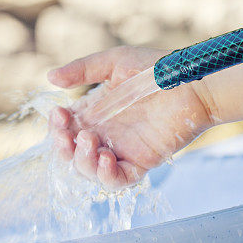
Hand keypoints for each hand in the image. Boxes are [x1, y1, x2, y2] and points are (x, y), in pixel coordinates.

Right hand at [47, 46, 215, 189]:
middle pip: (71, 154)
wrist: (192, 81)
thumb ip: (83, 70)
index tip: (59, 114)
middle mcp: (105, 134)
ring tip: (91, 141)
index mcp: (95, 112)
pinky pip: (118, 180)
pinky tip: (106, 158)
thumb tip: (49, 78)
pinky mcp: (142, 162)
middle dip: (62, 147)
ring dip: (82, 161)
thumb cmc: (157, 68)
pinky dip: (106, 176)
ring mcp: (122, 150)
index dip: (56, 127)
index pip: (64, 129)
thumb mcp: (115, 62)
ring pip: (89, 171)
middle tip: (69, 133)